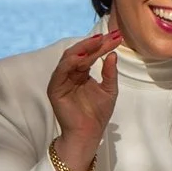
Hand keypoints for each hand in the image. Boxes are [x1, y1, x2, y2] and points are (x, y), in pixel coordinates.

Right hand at [46, 29, 122, 170]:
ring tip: (97, 41)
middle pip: (80, 52)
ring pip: (69, 58)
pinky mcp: (55, 88)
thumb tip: (113, 54)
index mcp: (81, 73)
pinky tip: (84, 55)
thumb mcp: (109, 90)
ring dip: (83, 48)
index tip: (117, 37)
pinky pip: (61, 70)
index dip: (103, 45)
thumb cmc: (97, 115)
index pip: (90, 54)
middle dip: (94, 43)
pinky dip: (72, 61)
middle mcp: (70, 74)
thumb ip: (110, 72)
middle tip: (108, 36)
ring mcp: (61, 80)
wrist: (88, 134)